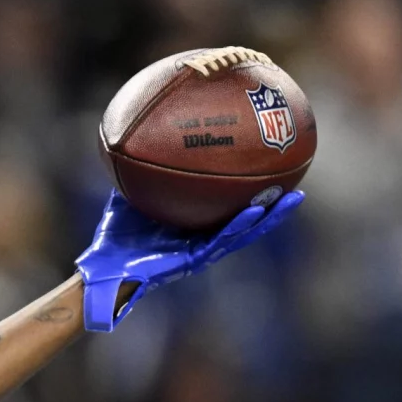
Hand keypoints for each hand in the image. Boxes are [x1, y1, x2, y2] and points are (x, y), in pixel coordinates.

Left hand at [75, 188, 304, 331]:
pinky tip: (254, 211)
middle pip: (248, 219)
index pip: (230, 206)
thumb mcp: (130, 194)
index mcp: (195, 225)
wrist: (103, 268)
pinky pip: (221, 242)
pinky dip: (239, 227)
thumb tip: (139, 132)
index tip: (273, 170)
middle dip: (272, 204)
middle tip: (298, 185)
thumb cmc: (115, 236)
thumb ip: (139, 168)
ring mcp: (201, 250)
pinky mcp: (193, 261)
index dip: (252, 191)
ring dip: (269, 218)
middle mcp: (204, 237)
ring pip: (244, 233)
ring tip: (291, 199)